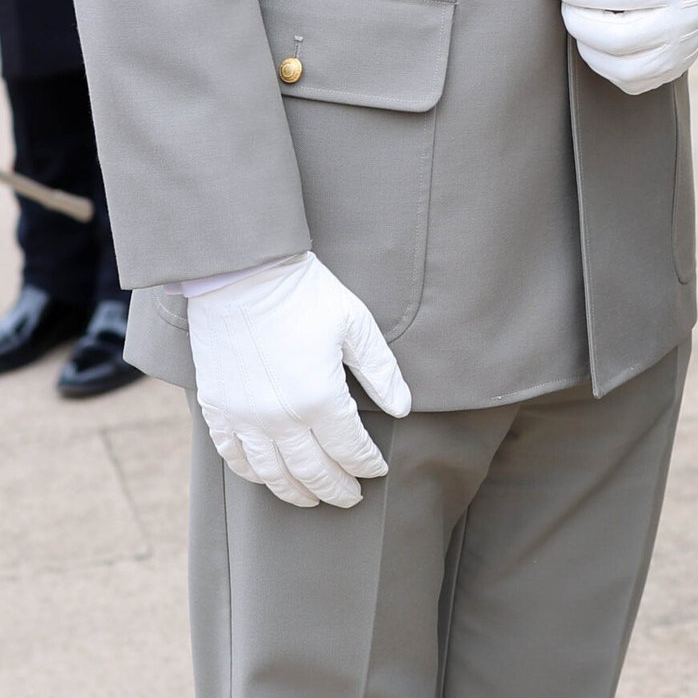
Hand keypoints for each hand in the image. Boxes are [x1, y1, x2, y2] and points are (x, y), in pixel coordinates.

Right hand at [186, 251, 410, 508]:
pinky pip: (233, 457)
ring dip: (294, 493)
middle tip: (350, 498)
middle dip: (335, 488)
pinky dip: (253, 474)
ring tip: (312, 499)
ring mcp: (244, 417)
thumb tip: (403, 409)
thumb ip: (380, 372)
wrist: (243, 274)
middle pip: (312, 472)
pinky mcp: (217, 408)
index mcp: (319, 398)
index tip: (378, 470)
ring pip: (271, 475)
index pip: (349, 449)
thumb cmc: (306, 294)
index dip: (366, 464)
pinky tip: (266, 476)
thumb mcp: (355, 324)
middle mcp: (279, 418)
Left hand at [545, 0, 697, 95]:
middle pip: (615, 38)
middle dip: (577, 19)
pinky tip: (604, 37)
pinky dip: (607, 65)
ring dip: (589, 46)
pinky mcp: (678, 66)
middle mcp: (685, 21)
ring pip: (622, 69)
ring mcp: (684, 49)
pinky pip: (632, 82)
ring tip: (585, 17)